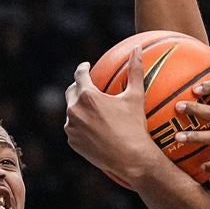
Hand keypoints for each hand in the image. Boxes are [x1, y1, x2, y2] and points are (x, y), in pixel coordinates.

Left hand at [64, 49, 164, 183]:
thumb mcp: (135, 97)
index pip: (79, 75)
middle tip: (88, 86)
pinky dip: (80, 124)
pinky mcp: (72, 142)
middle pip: (71, 92)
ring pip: (71, 111)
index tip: (87, 67)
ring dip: (79, 107)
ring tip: (91, 108)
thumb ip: (135, 70)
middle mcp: (74, 110)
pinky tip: (91, 126)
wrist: (130, 159)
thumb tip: (137, 49)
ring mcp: (71, 128)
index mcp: (88, 96)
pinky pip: (73, 128)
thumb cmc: (134, 126)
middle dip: (78, 86)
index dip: (83, 68)